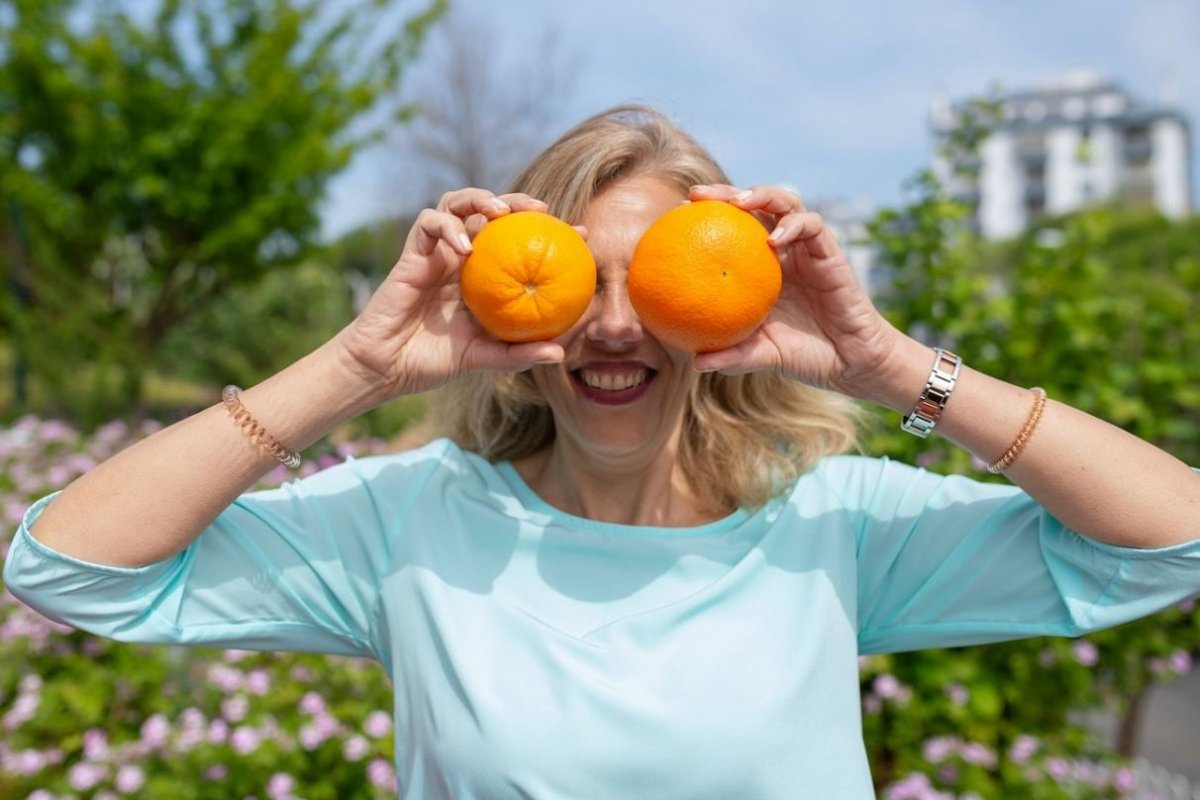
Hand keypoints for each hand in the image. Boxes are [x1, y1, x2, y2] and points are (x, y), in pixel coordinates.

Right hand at [333, 189, 565, 398]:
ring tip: (500, 212)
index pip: (518, 241)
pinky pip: (429, 224)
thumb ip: (519, 353)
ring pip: (456, 203)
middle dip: (516, 201)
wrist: (388, 367)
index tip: (581, 234)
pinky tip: (464, 246)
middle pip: (489, 211)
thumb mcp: (485, 357)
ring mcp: (436, 252)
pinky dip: (447, 227)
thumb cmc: (434, 361)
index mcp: (482, 274)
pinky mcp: (412, 254)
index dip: (548, 232)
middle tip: (543, 209)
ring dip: (479, 199)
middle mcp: (461, 257)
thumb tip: (561, 353)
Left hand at [688, 184, 906, 399]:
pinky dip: (793, 226)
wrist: (849, 362)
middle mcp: (781, 251)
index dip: (705, 219)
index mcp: (759, 268)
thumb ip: (732, 357)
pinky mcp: (830, 252)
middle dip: (725, 193)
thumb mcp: (762, 356)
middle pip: (753, 206)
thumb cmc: (805, 356)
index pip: (730, 230)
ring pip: (785, 203)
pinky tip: (774, 240)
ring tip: (740, 203)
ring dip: (762, 194)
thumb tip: (694, 364)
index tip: (674, 216)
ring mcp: (805, 249)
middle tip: (695, 195)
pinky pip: (812, 226)